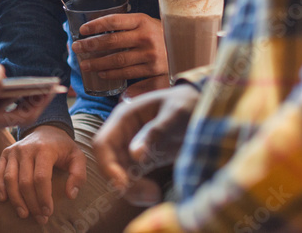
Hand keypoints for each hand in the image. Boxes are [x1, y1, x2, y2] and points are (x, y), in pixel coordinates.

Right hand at [0, 124, 85, 224]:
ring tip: (24, 214)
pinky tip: (4, 200)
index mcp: (45, 149)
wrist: (46, 129)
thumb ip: (78, 175)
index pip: (41, 177)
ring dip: (16, 200)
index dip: (43, 197)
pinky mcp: (6, 153)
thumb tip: (70, 195)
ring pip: (10, 179)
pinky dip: (0, 187)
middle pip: (25, 181)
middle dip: (32, 203)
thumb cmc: (63, 147)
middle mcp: (26, 148)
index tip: (48, 212)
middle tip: (40, 218)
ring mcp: (14, 150)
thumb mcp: (77, 157)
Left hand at [72, 12, 166, 80]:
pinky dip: (112, 74)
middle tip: (76, 48)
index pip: (113, 21)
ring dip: (97, 63)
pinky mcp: (153, 70)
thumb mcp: (145, 23)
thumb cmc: (158, 34)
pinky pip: (128, 74)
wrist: (185, 47)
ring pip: (117, 60)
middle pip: (112, 41)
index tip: (82, 30)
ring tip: (84, 64)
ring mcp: (150, 54)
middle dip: (90, 45)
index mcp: (142, 20)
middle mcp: (146, 36)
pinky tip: (101, 74)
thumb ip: (125, 27)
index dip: (95, 25)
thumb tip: (94, 32)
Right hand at [93, 84, 198, 199]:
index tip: (123, 184)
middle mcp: (122, 134)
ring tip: (155, 196)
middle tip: (149, 194)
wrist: (198, 108)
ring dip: (132, 190)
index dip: (107, 165)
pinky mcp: (142, 161)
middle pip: (109, 163)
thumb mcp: (175, 114)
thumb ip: (156, 132)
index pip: (103, 143)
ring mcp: (130, 148)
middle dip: (123, 182)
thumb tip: (135, 155)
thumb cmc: (185, 105)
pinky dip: (140, 190)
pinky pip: (133, 179)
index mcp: (124, 118)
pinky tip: (156, 194)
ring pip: (119, 174)